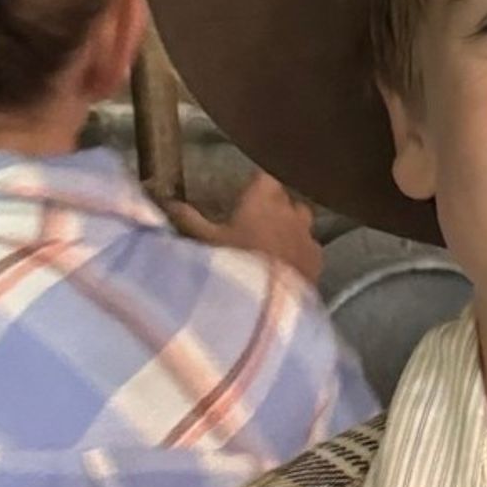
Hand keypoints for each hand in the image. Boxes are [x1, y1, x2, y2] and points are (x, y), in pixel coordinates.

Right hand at [171, 172, 325, 284]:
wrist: (268, 311)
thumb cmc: (233, 266)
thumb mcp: (202, 242)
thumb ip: (186, 218)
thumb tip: (168, 202)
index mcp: (264, 199)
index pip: (266, 175)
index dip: (256, 183)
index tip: (244, 192)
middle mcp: (291, 212)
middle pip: (286, 198)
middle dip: (273, 206)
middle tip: (252, 222)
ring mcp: (309, 237)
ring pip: (302, 223)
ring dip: (289, 229)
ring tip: (271, 245)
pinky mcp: (318, 263)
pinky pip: (311, 249)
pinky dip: (300, 253)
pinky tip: (287, 267)